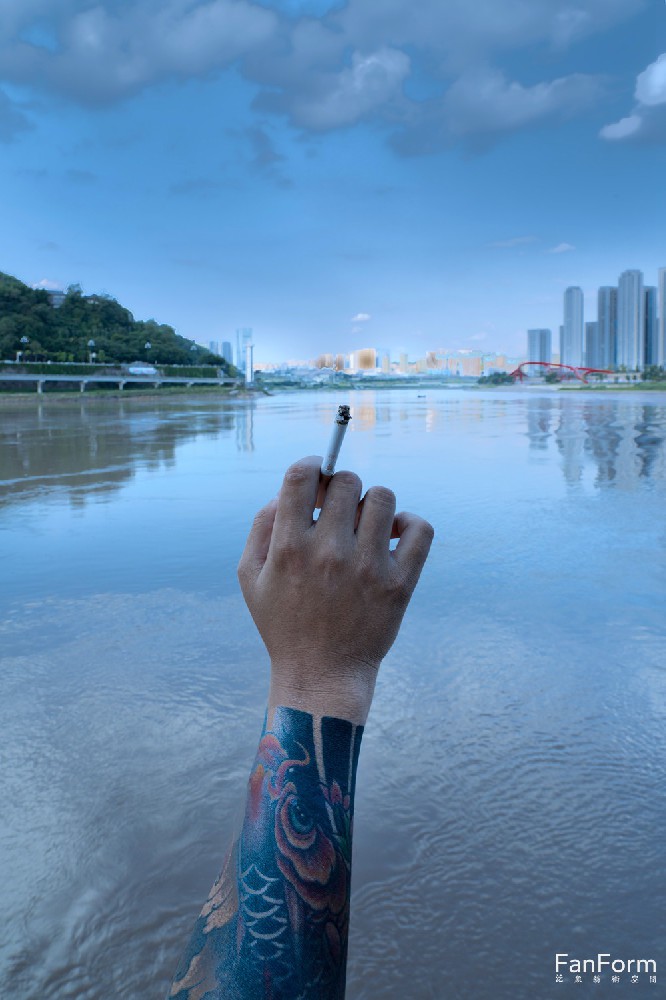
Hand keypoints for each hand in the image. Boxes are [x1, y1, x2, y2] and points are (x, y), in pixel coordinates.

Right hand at [237, 455, 433, 722]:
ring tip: (364, 527)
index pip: (301, 475)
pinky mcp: (398, 583)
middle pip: (346, 481)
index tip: (316, 473)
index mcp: (289, 548)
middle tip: (338, 510)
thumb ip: (262, 526)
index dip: (311, 463)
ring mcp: (367, 567)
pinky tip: (391, 537)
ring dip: (372, 504)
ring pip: (383, 497)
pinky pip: (418, 528)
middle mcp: (328, 553)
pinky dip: (408, 524)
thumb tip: (288, 491)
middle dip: (340, 488)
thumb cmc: (283, 623)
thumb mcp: (251, 577)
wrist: (321, 675)